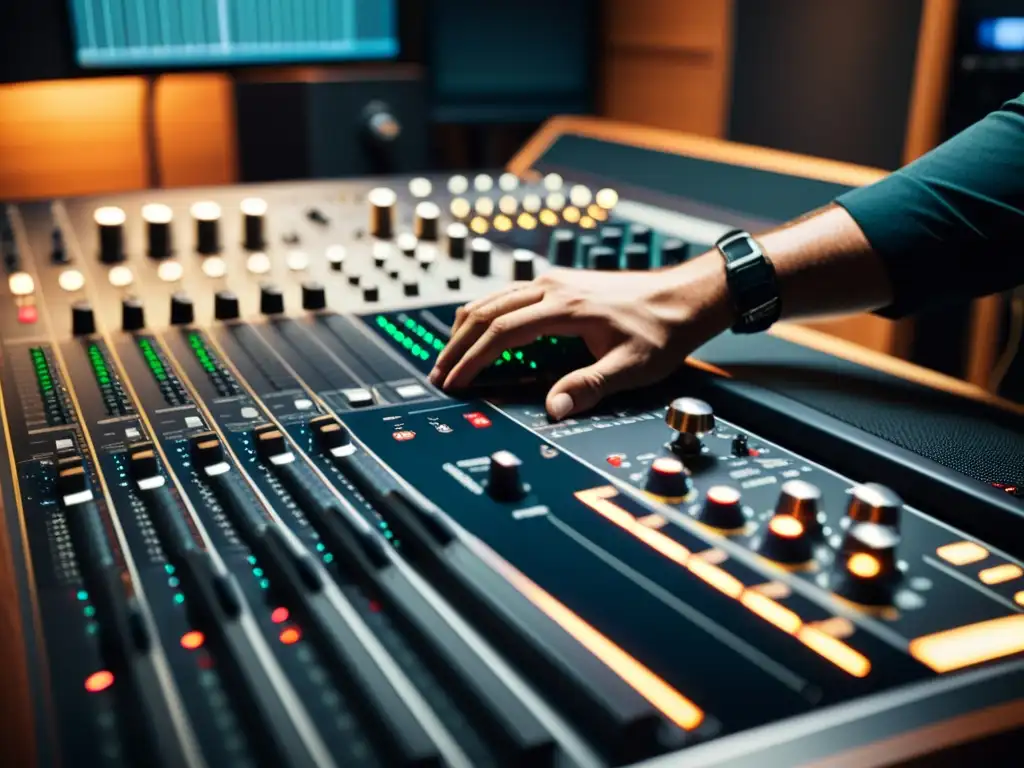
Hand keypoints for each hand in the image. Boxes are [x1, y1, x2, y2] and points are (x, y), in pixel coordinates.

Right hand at [429, 252, 733, 419]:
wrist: (684, 295)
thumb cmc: (662, 329)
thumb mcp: (631, 366)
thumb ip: (589, 388)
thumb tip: (554, 410)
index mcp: (564, 307)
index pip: (501, 332)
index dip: (472, 360)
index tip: (454, 383)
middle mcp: (552, 287)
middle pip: (486, 312)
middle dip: (457, 346)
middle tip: (438, 376)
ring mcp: (554, 281)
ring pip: (492, 299)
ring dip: (466, 329)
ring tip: (450, 359)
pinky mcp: (558, 283)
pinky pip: (507, 295)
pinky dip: (484, 316)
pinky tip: (480, 333)